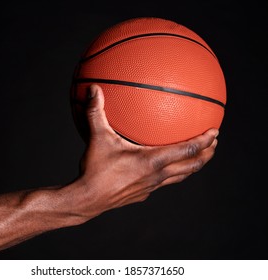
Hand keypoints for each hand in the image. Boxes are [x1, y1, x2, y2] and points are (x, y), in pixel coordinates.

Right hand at [73, 85, 217, 218]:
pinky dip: (174, 173)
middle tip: (214, 144)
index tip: (216, 132)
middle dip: (206, 154)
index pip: (187, 150)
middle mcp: (156, 175)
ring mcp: (151, 187)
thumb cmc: (95, 169)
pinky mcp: (144, 193)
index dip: (204, 141)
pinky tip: (165, 169)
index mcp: (152, 160)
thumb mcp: (97, 137)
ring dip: (193, 166)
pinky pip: (165, 182)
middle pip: (191, 166)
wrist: (88, 199)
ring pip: (180, 176)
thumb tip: (94, 89)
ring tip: (200, 158)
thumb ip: (96, 112)